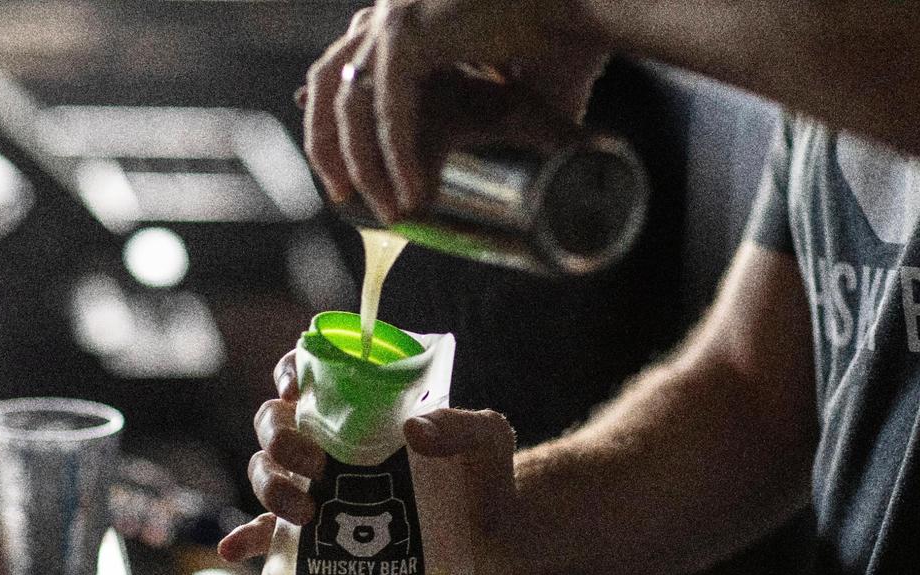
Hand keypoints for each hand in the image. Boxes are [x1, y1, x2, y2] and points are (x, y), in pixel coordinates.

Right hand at [217, 350, 519, 563]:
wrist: (494, 538)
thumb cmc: (485, 474)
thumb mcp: (487, 439)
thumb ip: (461, 426)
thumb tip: (414, 431)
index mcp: (364, 406)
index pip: (311, 373)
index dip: (289, 371)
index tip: (293, 387)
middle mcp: (332, 441)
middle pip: (275, 423)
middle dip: (279, 438)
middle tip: (314, 464)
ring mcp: (322, 487)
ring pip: (265, 472)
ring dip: (269, 486)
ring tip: (304, 511)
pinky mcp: (319, 534)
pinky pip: (271, 532)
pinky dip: (247, 538)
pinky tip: (234, 549)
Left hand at [302, 0, 609, 220]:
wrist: (591, 8)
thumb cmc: (563, 48)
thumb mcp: (512, 101)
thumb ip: (491, 132)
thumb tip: (513, 188)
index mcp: (403, 28)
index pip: (343, 77)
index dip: (329, 125)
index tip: (336, 173)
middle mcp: (389, 19)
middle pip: (329, 86)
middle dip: (328, 147)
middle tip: (342, 197)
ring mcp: (393, 21)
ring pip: (354, 106)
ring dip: (367, 165)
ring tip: (392, 211)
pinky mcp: (410, 32)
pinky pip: (390, 109)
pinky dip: (398, 156)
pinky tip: (415, 194)